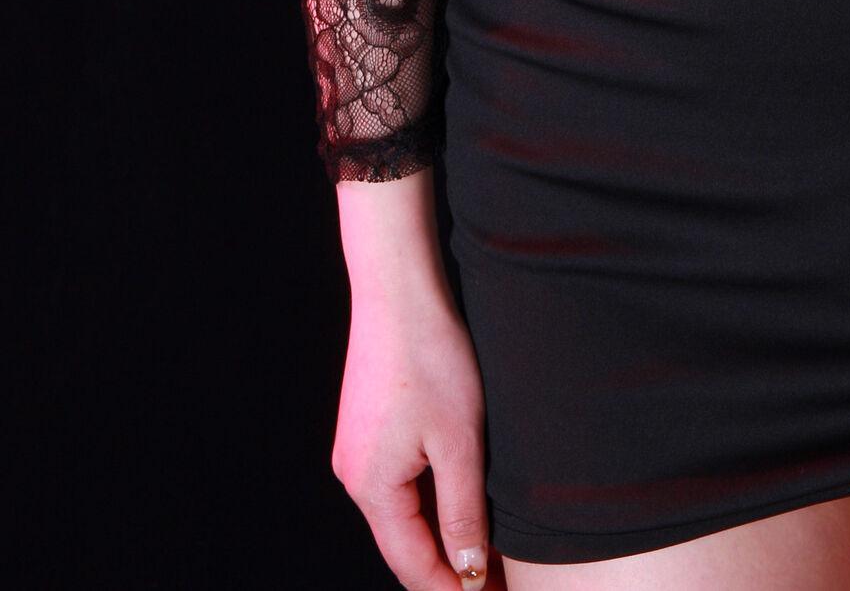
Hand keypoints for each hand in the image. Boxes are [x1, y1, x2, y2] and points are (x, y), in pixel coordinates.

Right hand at [332, 289, 501, 588]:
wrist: (398, 289)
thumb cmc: (430, 357)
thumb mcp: (459, 441)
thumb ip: (463, 511)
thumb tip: (468, 570)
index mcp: (372, 488)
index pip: (413, 565)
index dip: (452, 589)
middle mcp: (353, 477)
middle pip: (403, 544)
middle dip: (447, 565)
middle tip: (496, 577)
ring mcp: (356, 452)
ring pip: (401, 514)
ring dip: (439, 532)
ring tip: (486, 543)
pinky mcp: (365, 430)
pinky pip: (396, 484)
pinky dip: (427, 499)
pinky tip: (459, 497)